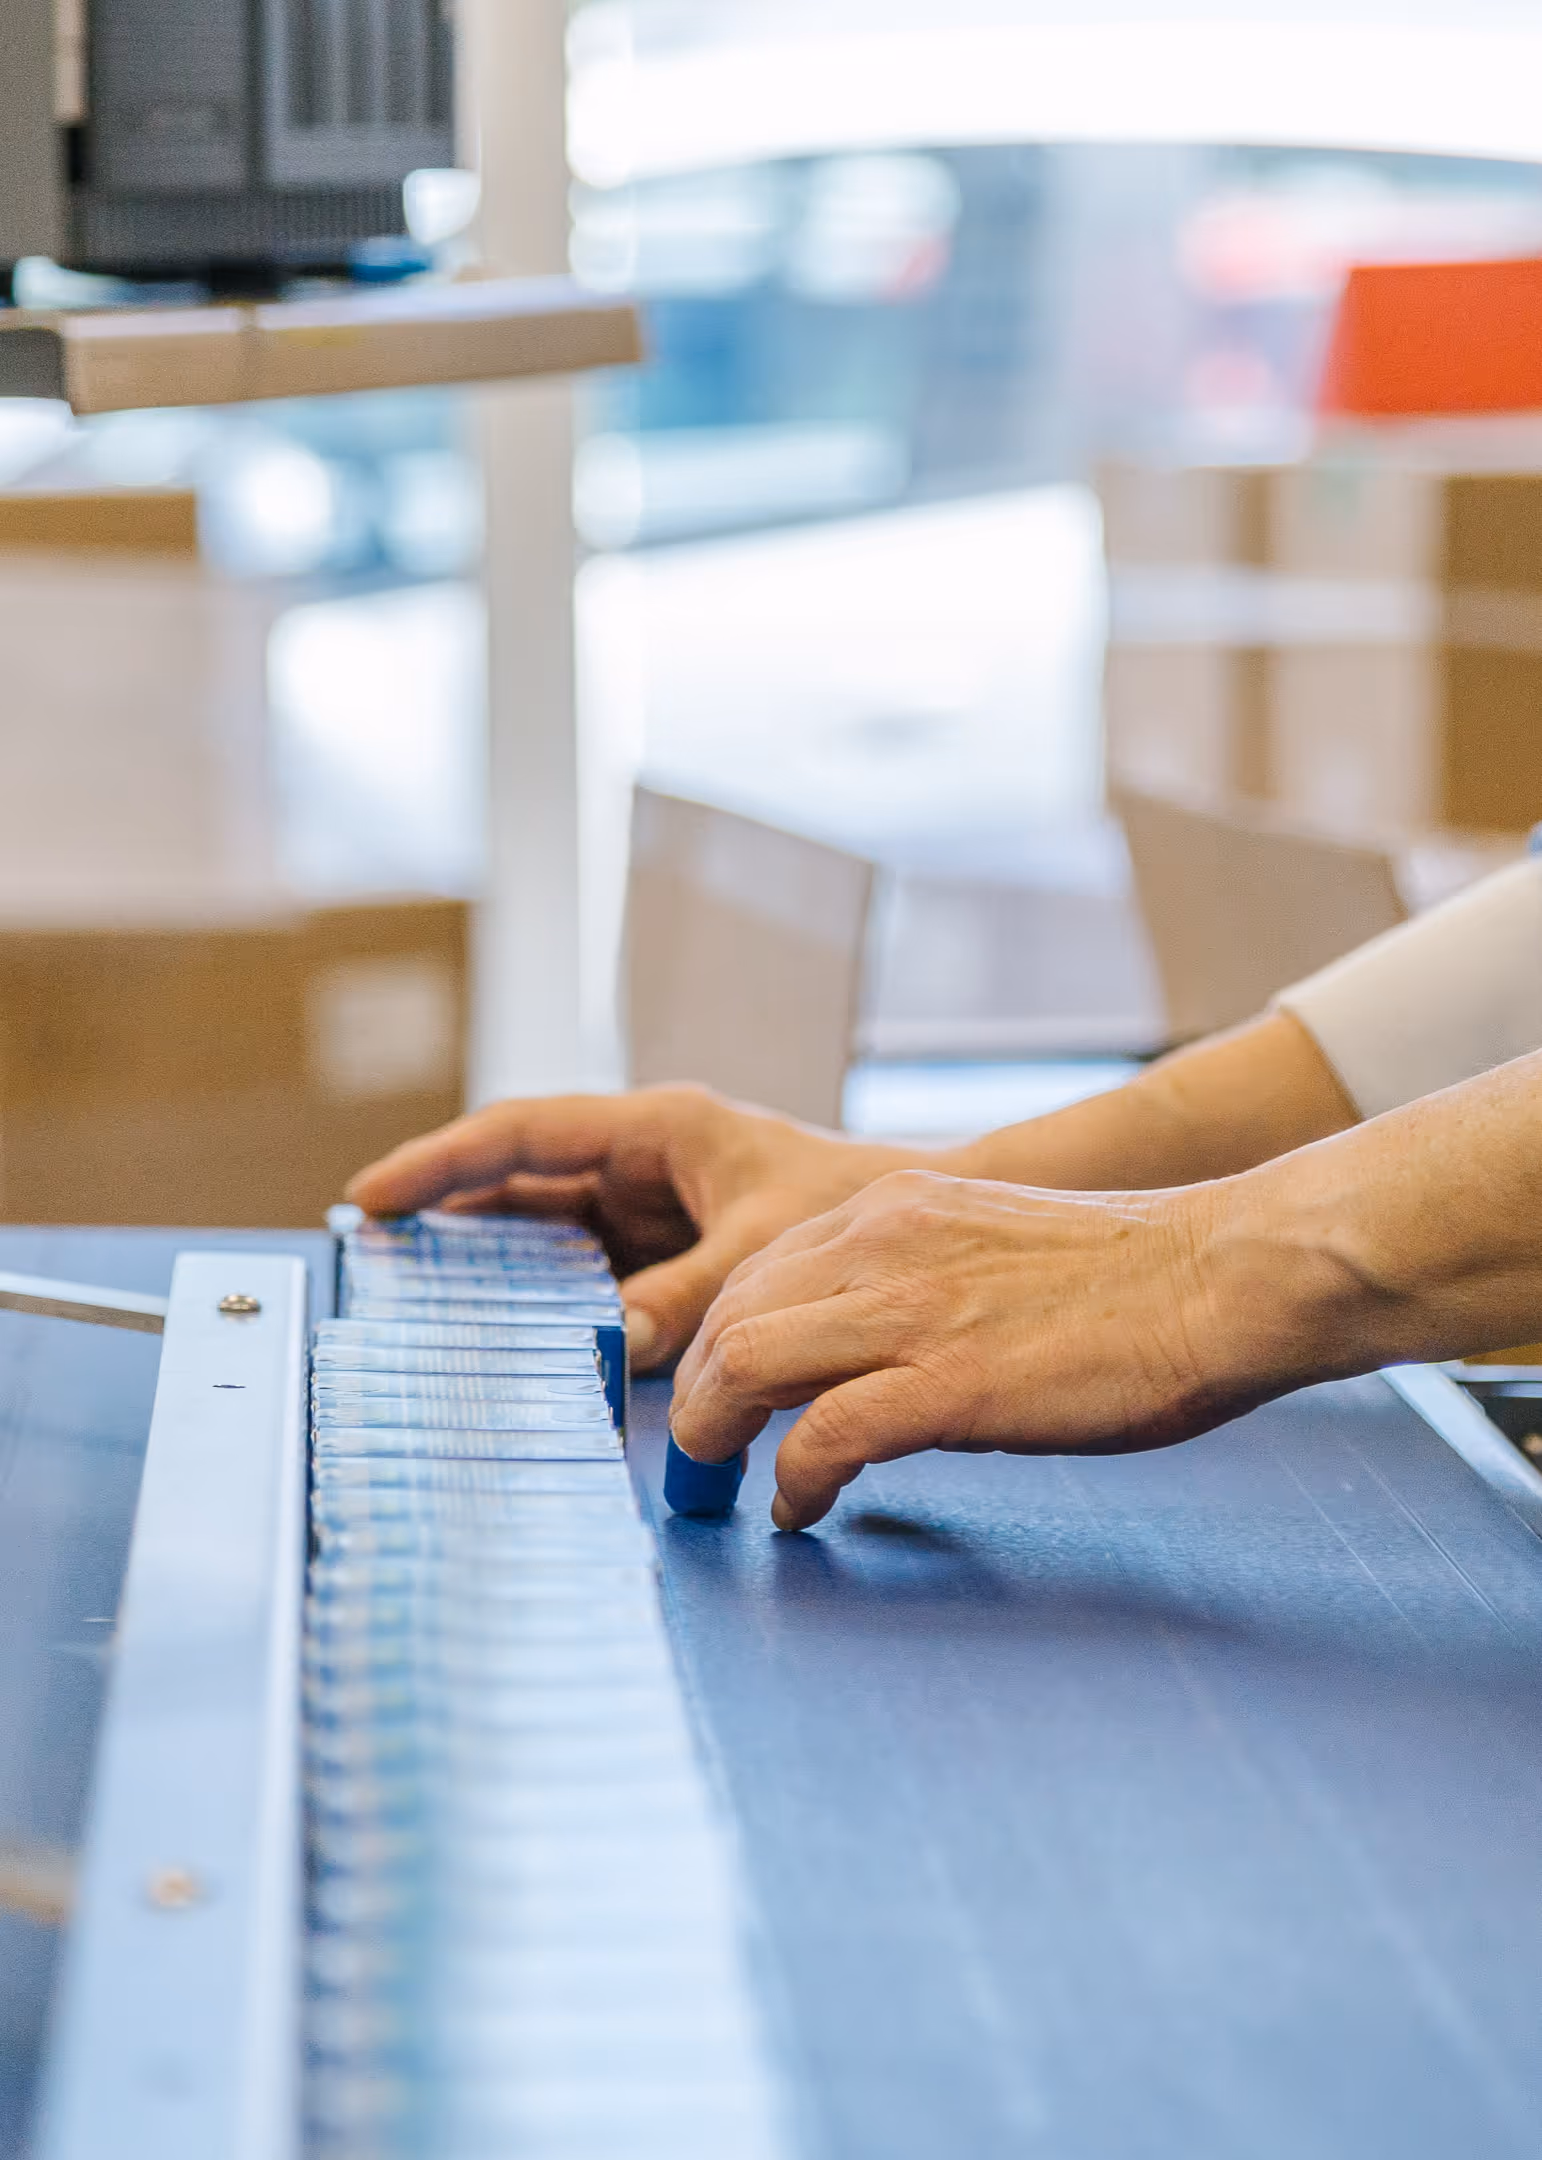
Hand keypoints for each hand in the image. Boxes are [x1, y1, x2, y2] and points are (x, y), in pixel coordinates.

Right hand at [347, 1086, 926, 1370]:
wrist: (912, 1220)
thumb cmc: (853, 1202)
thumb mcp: (765, 1245)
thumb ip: (690, 1293)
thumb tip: (613, 1341)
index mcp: (658, 1128)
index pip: (524, 1135)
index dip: (443, 1163)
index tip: (375, 1194)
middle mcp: (638, 1160)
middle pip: (515, 1179)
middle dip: (442, 1207)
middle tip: (370, 1251)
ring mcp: (645, 1204)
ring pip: (539, 1225)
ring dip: (480, 1254)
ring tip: (409, 1289)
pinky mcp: (658, 1248)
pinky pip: (578, 1265)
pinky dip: (536, 1292)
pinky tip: (496, 1324)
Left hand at [670, 1168, 1325, 1529]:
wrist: (1220, 1277)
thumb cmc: (1131, 1276)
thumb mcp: (987, 1245)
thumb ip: (916, 1281)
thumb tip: (870, 1357)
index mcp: (894, 1205)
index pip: (754, 1266)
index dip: (717, 1339)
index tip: (716, 1394)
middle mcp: (883, 1242)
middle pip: (729, 1314)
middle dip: (695, 1394)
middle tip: (699, 1456)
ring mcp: (912, 1310)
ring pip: (746, 1362)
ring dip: (714, 1434)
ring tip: (724, 1483)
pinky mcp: (950, 1382)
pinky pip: (823, 1436)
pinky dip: (793, 1481)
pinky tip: (801, 1507)